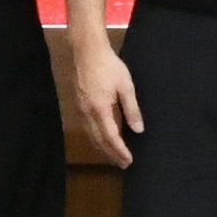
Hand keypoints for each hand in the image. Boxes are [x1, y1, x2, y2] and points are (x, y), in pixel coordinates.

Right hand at [63, 35, 141, 165]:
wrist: (87, 51)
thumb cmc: (109, 66)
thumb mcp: (126, 86)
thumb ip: (132, 109)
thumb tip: (138, 130)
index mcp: (99, 109)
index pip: (110, 137)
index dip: (119, 150)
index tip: (128, 160)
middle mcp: (87, 113)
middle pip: (98, 140)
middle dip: (111, 154)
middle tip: (123, 164)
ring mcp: (80, 109)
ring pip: (90, 136)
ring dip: (102, 148)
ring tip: (114, 157)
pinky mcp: (79, 105)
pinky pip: (87, 128)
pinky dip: (96, 138)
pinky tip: (103, 139)